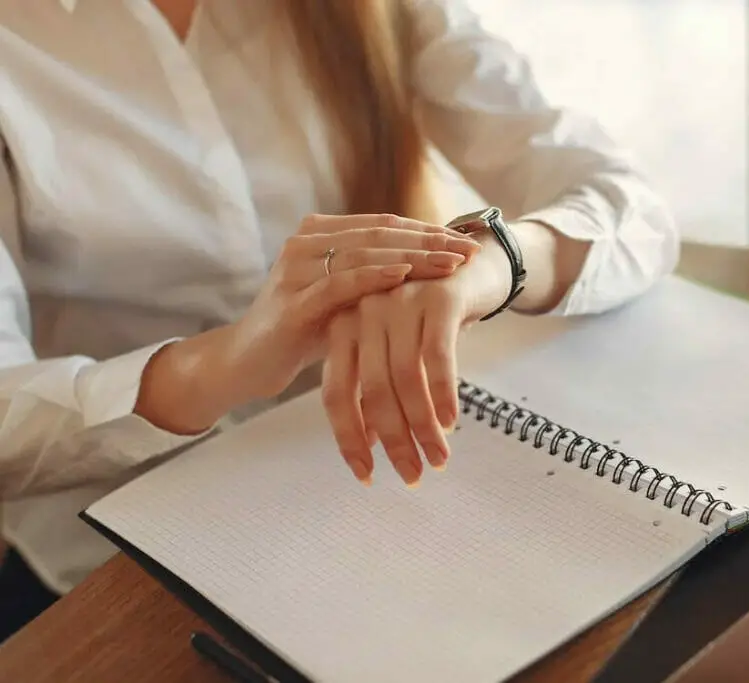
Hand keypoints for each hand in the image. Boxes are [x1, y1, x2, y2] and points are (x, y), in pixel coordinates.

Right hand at [222, 214, 480, 406]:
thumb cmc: (304, 331)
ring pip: (365, 254)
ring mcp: (296, 268)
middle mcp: (306, 242)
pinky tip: (406, 275)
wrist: (247, 362)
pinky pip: (340, 283)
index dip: (428, 231)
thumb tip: (435, 269)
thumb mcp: (345, 299)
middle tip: (469, 250)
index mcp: (320, 234)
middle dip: (429, 241)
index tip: (467, 242)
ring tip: (450, 263)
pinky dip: (375, 277)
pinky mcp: (293, 300)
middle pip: (380, 234)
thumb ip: (376, 278)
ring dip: (413, 257)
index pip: (385, 226)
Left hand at [320, 228, 513, 486]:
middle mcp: (365, 311)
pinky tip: (451, 423)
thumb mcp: (397, 348)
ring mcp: (400, 300)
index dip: (348, 438)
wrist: (474, 264)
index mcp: (344, 325)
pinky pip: (437, 357)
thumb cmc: (430, 316)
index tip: (366, 475)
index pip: (335, 392)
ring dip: (422, 426)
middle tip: (412, 475)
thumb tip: (369, 442)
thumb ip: (376, 387)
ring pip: (405, 378)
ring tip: (438, 458)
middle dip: (393, 440)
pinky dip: (444, 394)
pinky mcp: (437, 298)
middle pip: (370, 390)